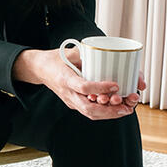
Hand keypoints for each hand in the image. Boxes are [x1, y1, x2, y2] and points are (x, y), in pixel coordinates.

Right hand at [12, 48, 137, 119]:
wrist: (40, 69)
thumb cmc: (56, 58)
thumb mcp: (70, 52)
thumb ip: (87, 54)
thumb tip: (110, 54)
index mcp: (65, 78)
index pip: (83, 87)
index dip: (100, 88)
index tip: (116, 85)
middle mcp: (67, 93)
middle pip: (88, 108)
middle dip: (109, 110)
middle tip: (126, 106)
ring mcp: (70, 100)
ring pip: (90, 113)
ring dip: (110, 114)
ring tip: (126, 109)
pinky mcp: (74, 103)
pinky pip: (89, 112)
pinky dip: (104, 112)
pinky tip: (117, 109)